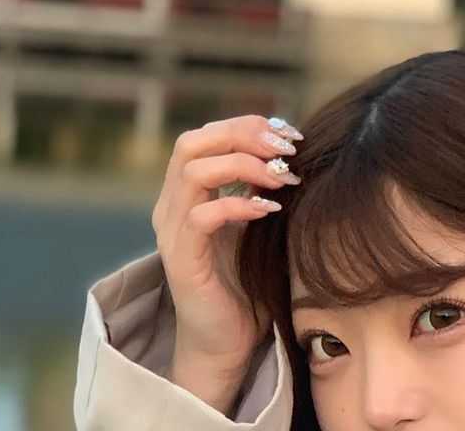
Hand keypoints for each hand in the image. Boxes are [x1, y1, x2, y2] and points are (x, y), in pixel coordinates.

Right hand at [150, 114, 302, 413]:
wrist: (227, 339)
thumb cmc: (246, 277)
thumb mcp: (256, 219)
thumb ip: (262, 185)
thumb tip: (293, 148)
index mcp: (187, 192)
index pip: (206, 134)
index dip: (247, 125)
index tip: (290, 134)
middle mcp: (172, 206)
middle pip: (191, 143)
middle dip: (243, 135)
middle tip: (287, 149)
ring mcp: (172, 233)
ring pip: (192, 172)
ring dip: (244, 165)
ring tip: (282, 178)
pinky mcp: (182, 262)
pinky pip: (200, 218)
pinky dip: (237, 205)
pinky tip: (268, 210)